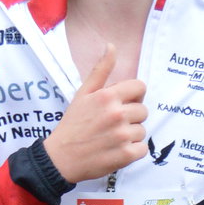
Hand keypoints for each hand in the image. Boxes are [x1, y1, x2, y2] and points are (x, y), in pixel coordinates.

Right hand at [44, 47, 148, 186]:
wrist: (60, 158)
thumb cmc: (72, 125)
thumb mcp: (83, 93)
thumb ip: (101, 70)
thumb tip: (112, 46)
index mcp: (107, 96)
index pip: (140, 87)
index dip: (133, 96)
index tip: (123, 104)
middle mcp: (117, 114)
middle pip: (143, 110)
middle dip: (131, 117)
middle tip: (113, 125)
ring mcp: (122, 135)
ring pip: (142, 130)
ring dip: (131, 135)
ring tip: (112, 139)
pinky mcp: (126, 155)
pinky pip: (143, 149)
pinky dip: (133, 151)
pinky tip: (117, 150)